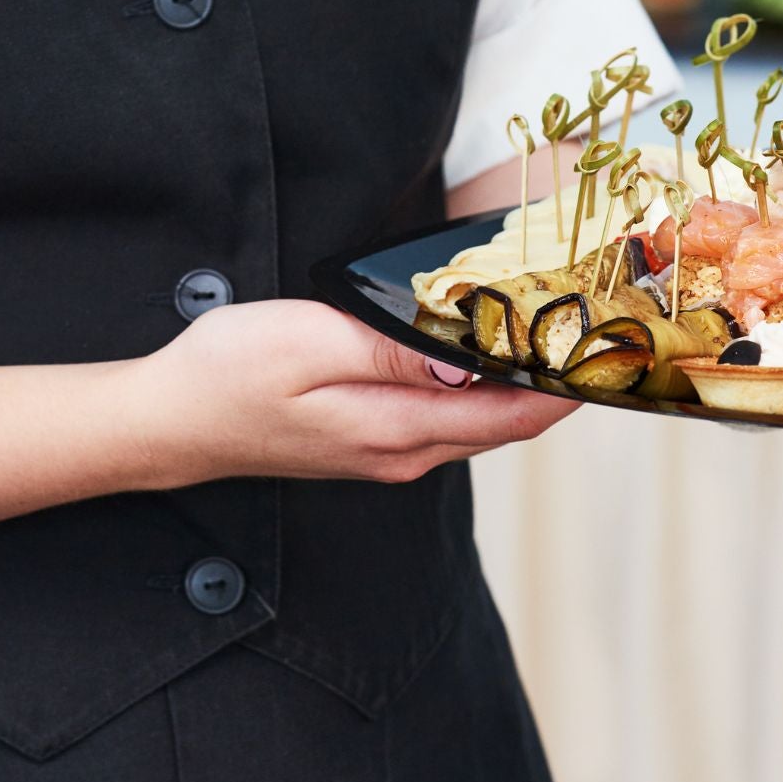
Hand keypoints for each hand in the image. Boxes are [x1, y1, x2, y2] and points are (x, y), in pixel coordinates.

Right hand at [141, 300, 579, 485]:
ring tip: (564, 333)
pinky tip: (492, 353)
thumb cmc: (230, 374)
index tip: (615, 348)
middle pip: (510, 422)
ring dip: (526, 385)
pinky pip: (453, 419)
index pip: (514, 413)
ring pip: (484, 422)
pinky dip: (486, 389)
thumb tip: (476, 360)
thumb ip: (397, 351)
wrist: (168, 422)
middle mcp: (405, 453)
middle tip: (606, 328)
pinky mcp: (372, 442)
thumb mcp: (312, 342)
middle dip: (560, 381)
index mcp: (399, 429)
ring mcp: (389, 453)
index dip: (571, 384)